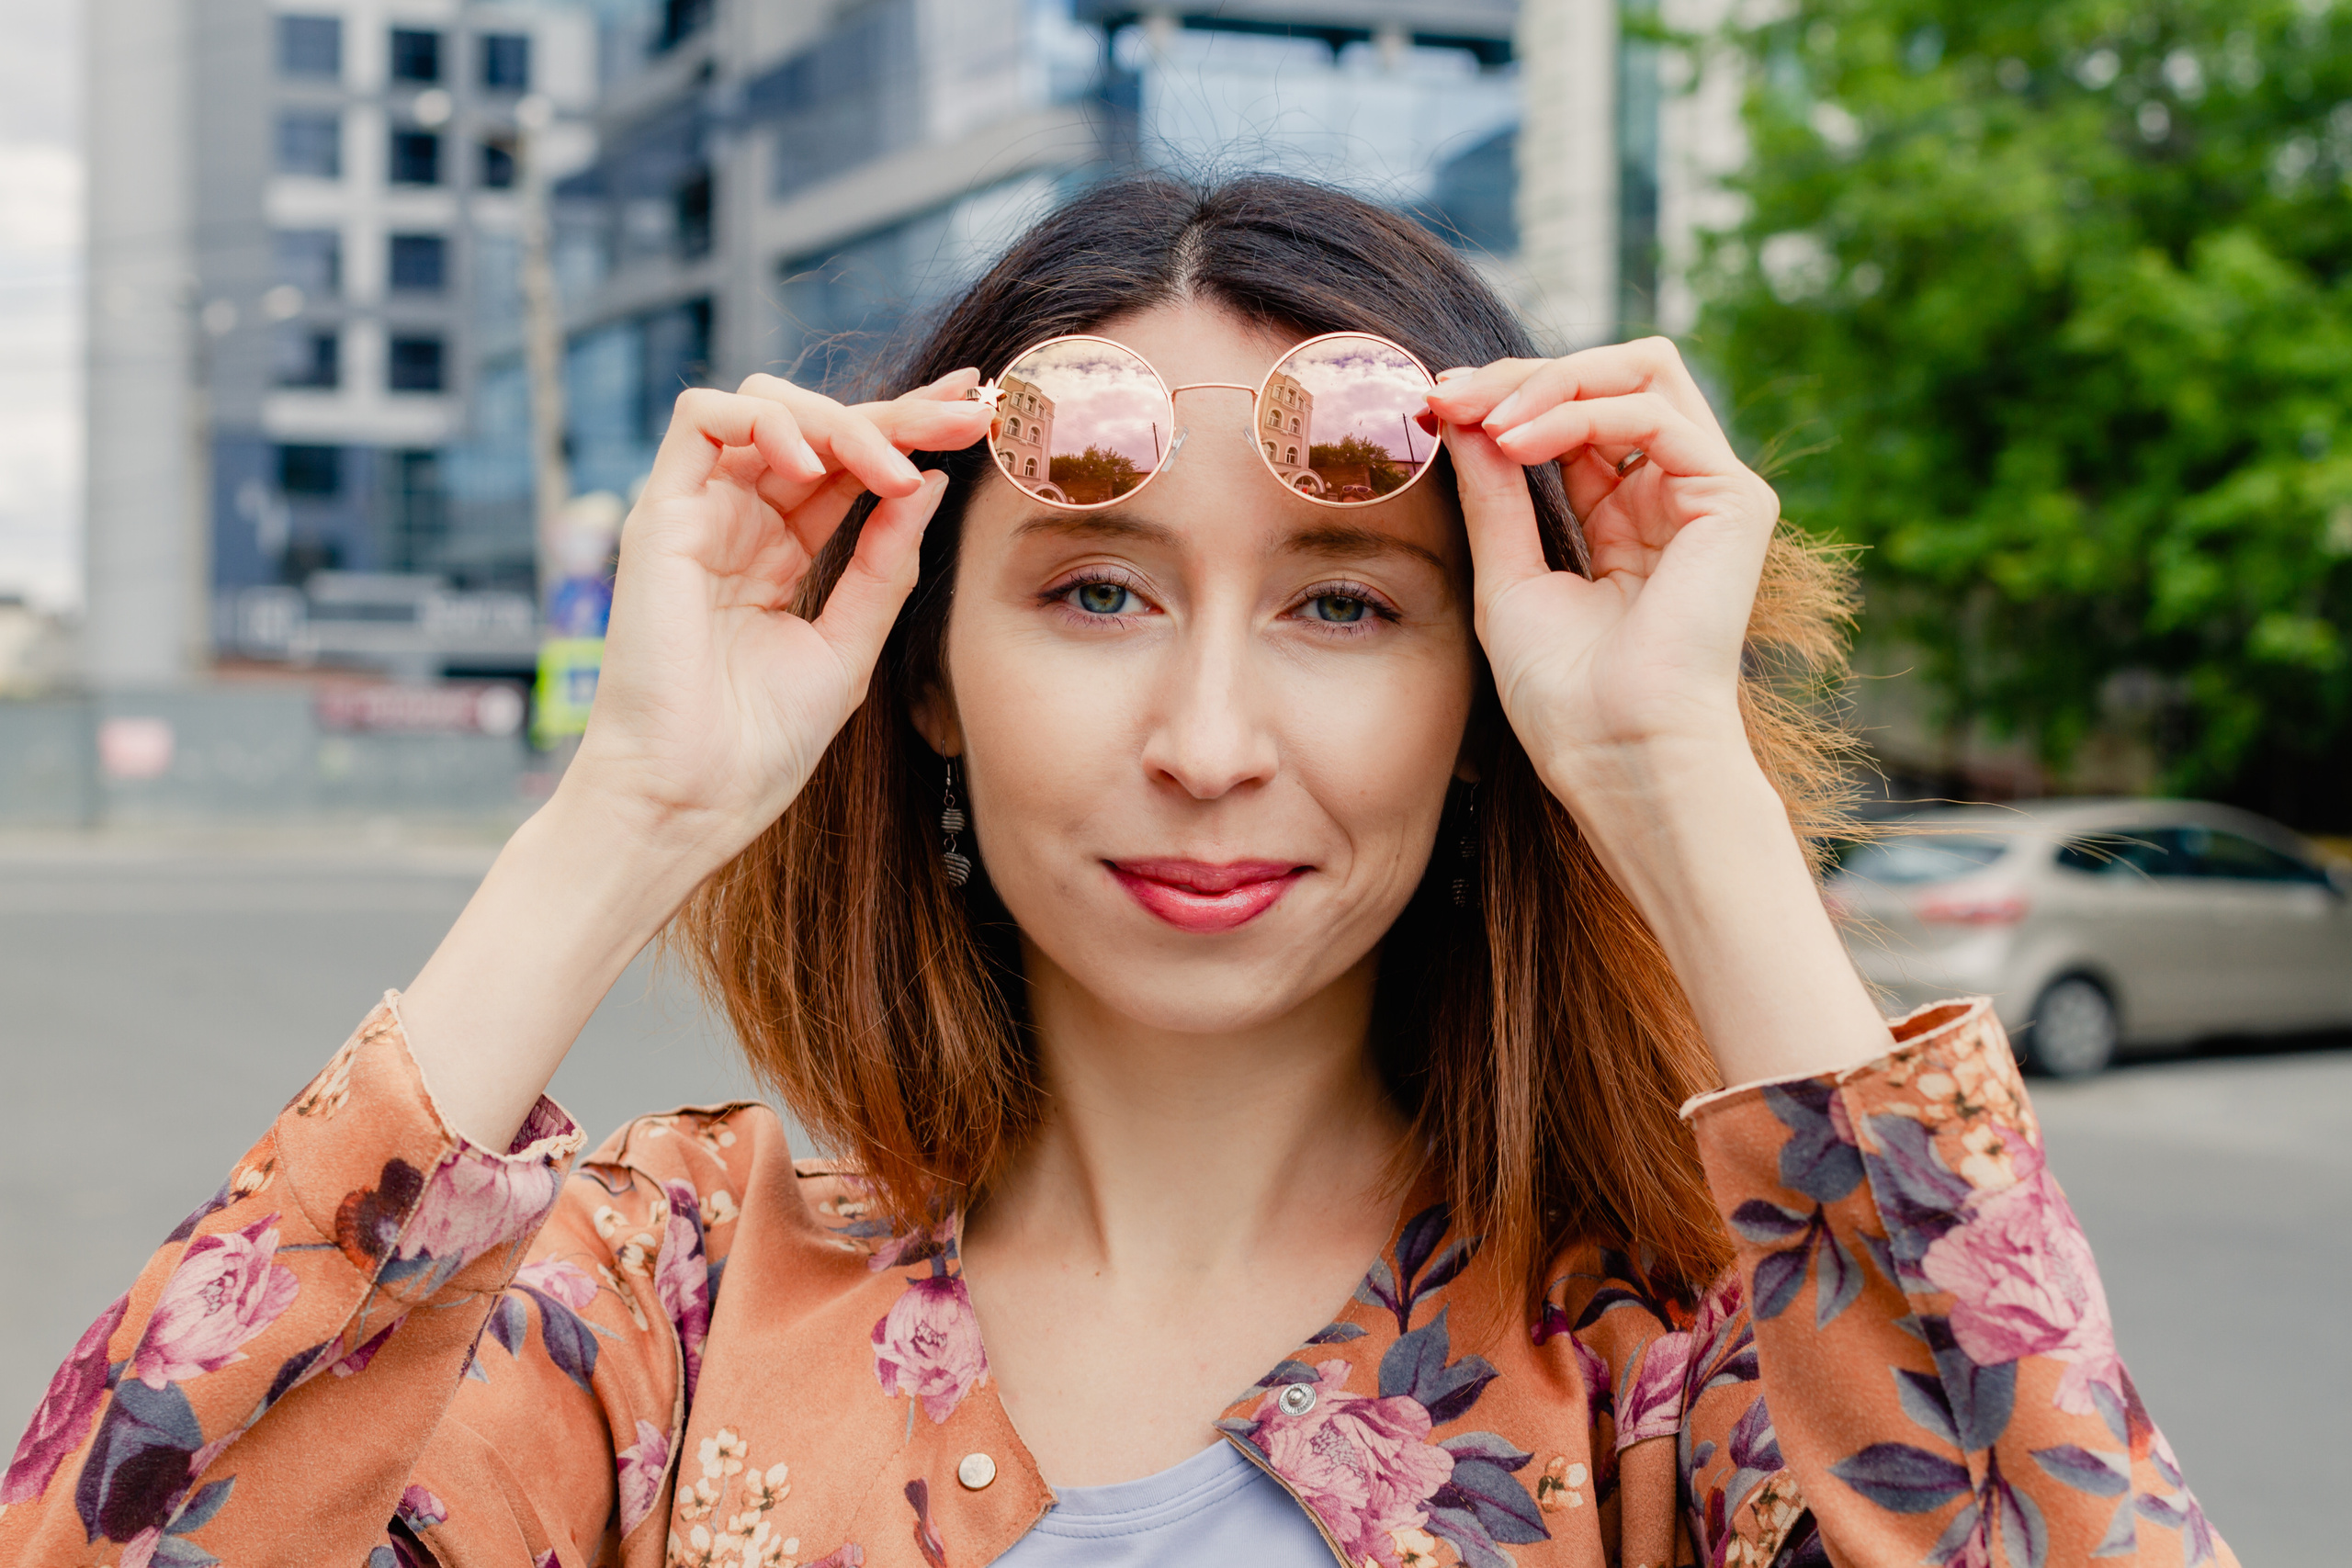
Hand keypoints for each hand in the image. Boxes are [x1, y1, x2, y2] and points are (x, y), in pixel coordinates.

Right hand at [399, 372, 989, 1148]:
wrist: (688, 801)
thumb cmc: (757, 747)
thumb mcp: (847, 647)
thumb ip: (883, 564)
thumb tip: (930, 482)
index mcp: (780, 552)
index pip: (850, 465)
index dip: (913, 431)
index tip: (981, 416)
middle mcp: (738, 522)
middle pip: (819, 425)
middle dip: (901, 410)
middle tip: (969, 412)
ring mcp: (697, 514)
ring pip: (767, 407)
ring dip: (843, 420)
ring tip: (894, 469)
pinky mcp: (658, 514)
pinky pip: (701, 419)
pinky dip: (767, 421)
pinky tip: (818, 468)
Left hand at [1425, 337, 1780, 800]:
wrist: (1616, 757)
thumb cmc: (1565, 697)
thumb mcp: (1507, 575)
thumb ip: (1493, 492)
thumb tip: (1458, 411)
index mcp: (1625, 516)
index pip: (1575, 413)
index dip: (1506, 397)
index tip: (1432, 405)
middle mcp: (1673, 495)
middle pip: (1611, 374)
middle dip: (1524, 374)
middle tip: (1451, 396)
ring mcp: (1709, 492)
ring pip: (1640, 370)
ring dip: (1548, 381)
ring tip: (1485, 421)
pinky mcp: (1734, 500)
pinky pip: (1655, 411)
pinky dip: (1579, 412)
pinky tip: (1517, 445)